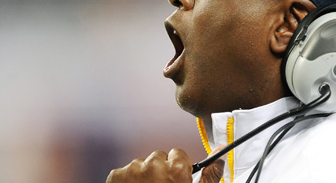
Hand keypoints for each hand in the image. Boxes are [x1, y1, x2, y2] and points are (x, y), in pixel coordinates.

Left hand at [106, 148, 224, 182]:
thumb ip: (210, 176)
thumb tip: (219, 157)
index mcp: (175, 170)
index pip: (178, 154)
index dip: (177, 169)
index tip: (175, 180)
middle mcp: (153, 165)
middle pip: (158, 158)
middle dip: (159, 171)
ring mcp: (132, 170)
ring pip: (141, 165)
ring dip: (143, 177)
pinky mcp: (115, 176)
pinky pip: (124, 172)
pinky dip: (127, 182)